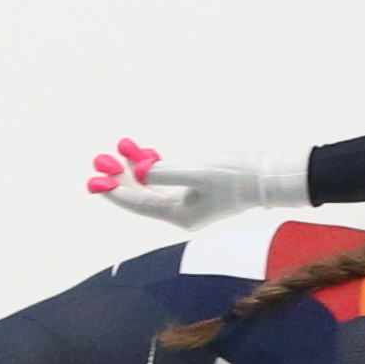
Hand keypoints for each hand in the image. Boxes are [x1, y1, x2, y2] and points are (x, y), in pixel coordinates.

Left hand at [85, 138, 311, 232]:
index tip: (96, 181)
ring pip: (151, 185)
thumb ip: (168, 172)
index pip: (139, 204)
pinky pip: (165, 177)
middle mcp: (180, 212)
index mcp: (180, 215)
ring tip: (117, 148)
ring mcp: (187, 200)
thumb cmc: (238, 177)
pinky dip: (152, 164)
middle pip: (141, 196)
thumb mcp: (200, 174)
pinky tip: (139, 151)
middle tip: (99, 160)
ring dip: (134, 167)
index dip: (116, 192)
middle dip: (120, 178)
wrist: (268, 176)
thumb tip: (140, 172)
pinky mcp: (195, 188)